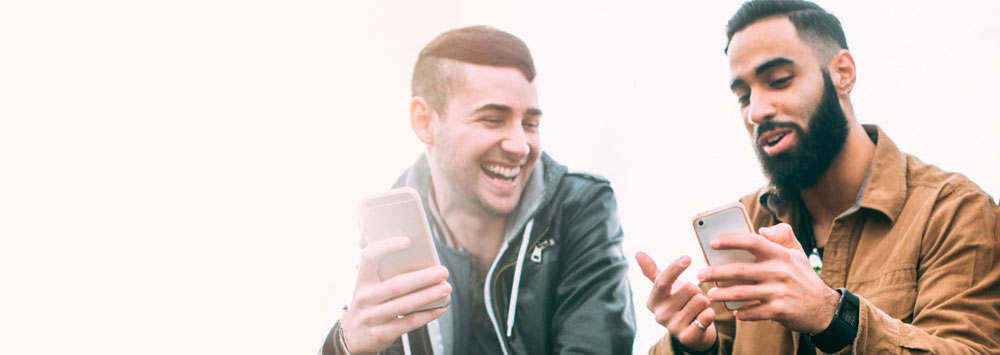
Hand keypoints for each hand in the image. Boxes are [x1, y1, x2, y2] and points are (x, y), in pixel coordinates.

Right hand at [341, 236, 451, 352]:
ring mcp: (371, 317)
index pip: (369, 256)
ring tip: (446, 288)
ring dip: (428, 296)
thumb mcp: (371, 287)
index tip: (409, 240)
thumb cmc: (371, 302)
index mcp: (362, 279)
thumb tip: (425, 263)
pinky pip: (408, 323)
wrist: (354, 335)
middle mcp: (363, 297)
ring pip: (404, 305)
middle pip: (396, 285)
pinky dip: (427, 315)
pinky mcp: (381, 334)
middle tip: (443, 271)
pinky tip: (441, 308)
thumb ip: (388, 275)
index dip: (387, 247)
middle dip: (422, 278)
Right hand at [636, 252, 716, 350]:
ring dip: (704, 303)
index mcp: (653, 301)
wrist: (692, 331)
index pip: (662, 281)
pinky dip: (709, 314)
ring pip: (700, 300)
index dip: (675, 268)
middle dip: (697, 291)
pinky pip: (707, 315)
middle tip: (692, 300)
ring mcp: (673, 327)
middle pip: (689, 288)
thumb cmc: (679, 303)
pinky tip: (702, 319)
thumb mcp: (666, 287)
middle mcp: (660, 315)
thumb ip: (652, 271)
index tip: (687, 258)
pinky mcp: (687, 337)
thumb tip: (637, 253)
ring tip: (697, 310)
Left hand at [697, 223, 839, 333]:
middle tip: (701, 274)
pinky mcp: (778, 311)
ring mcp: (778, 292)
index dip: (731, 240)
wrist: (824, 308)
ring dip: (722, 294)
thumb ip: (782, 235)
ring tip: (710, 294)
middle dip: (716, 272)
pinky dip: (741, 313)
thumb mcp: (798, 253)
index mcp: (781, 255)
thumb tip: (762, 230)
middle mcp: (778, 272)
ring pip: (740, 293)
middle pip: (739, 270)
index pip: (752, 242)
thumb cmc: (804, 278)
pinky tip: (735, 312)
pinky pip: (752, 312)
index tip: (713, 243)